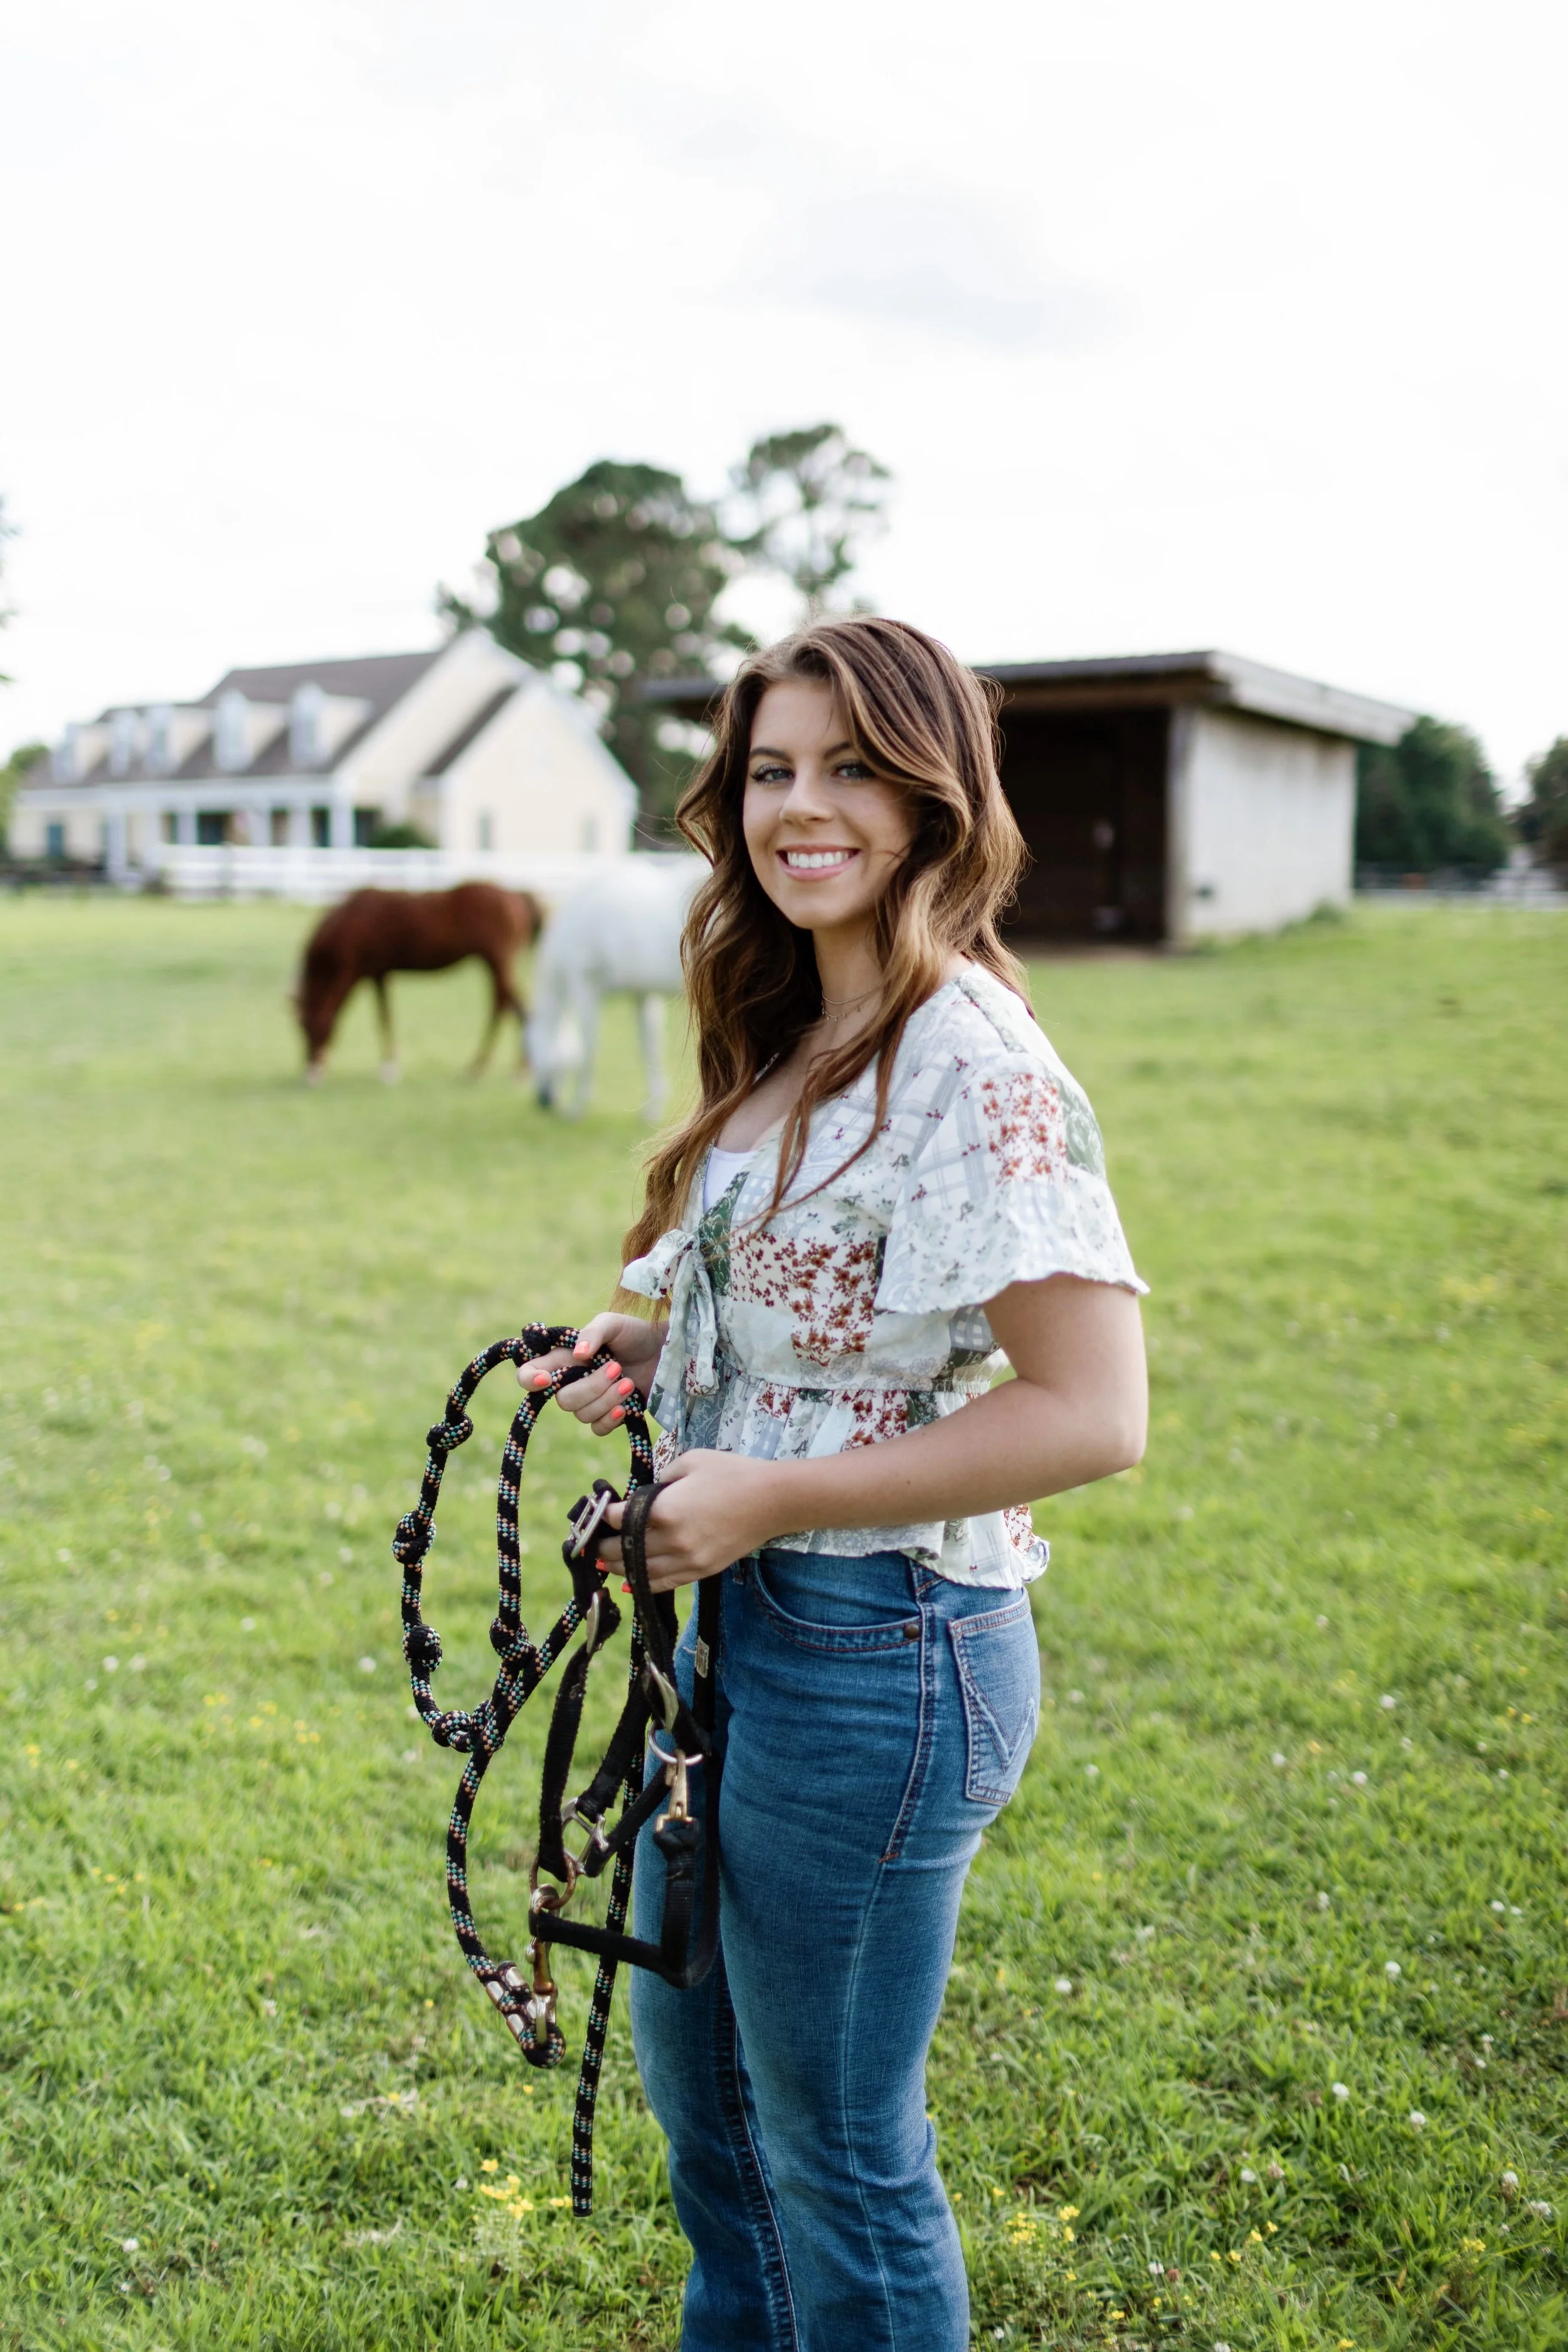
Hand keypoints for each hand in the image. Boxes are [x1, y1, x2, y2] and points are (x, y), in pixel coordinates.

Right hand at [518, 1312, 666, 1437]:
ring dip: (607, 1400)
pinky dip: (610, 1419)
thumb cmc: (635, 1333)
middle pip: (562, 1400)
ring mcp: (589, 1400)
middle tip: (616, 1368)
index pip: (529, 1374)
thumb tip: (579, 1354)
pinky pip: (597, 1428)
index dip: (529, 1380)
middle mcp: (571, 1381)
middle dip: (591, 1387)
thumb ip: (593, 1333)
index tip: (547, 1381)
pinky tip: (626, 1406)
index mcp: (562, 1358)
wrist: (665, 1353)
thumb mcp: (613, 1323)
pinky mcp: (608, 1416)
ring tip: (628, 1382)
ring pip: (581, 1415)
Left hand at [601, 1450, 784, 1591]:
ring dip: (618, 1569)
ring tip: (604, 1563)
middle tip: (592, 1542)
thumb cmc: (732, 1473)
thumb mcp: (690, 1461)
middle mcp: (672, 1540)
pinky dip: (643, 1583)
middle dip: (603, 1547)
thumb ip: (661, 1478)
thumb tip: (644, 1494)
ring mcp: (687, 1560)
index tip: (597, 1510)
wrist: (772, 1501)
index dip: (603, 1515)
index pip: (619, 1519)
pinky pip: (663, 1583)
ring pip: (640, 1572)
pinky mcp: (701, 1571)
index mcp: (664, 1510)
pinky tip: (630, 1581)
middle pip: (623, 1551)